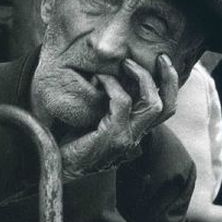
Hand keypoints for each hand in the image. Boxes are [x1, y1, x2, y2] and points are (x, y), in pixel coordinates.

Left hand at [60, 54, 177, 178]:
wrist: (52, 163)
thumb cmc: (68, 140)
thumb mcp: (94, 119)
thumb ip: (108, 103)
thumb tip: (112, 74)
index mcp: (134, 131)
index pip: (165, 109)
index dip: (169, 85)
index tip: (162, 63)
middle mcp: (136, 136)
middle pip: (167, 107)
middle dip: (168, 78)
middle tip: (160, 58)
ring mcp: (127, 138)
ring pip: (152, 104)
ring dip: (142, 77)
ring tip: (126, 63)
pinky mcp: (113, 136)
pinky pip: (122, 102)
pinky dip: (113, 84)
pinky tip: (100, 77)